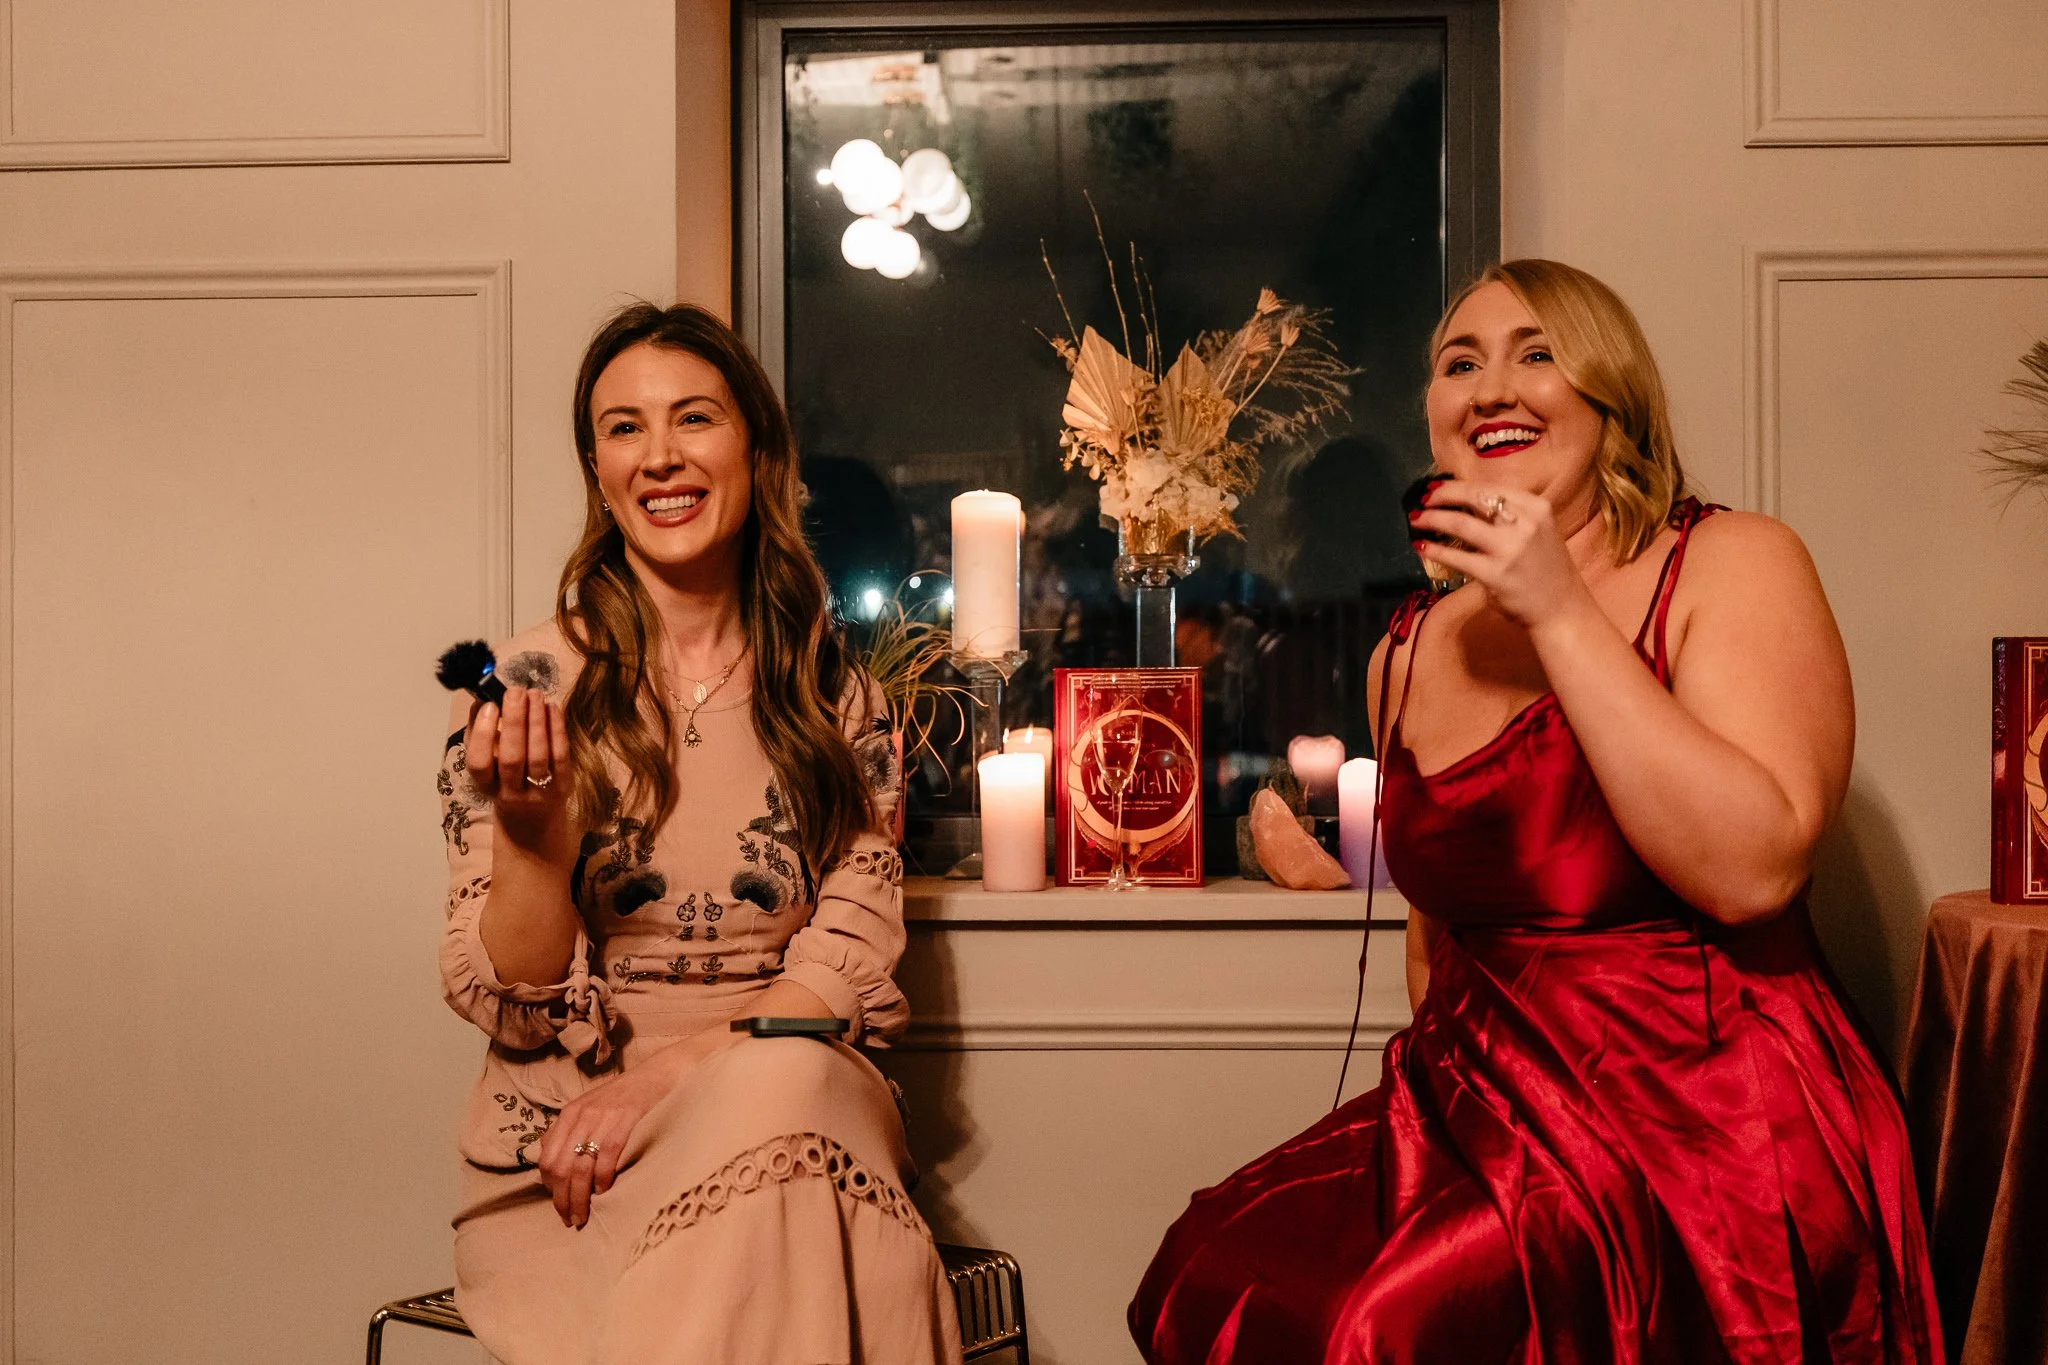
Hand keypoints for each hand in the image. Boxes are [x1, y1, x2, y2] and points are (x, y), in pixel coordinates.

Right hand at [464, 684, 572, 857]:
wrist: (532, 821)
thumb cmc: (503, 781)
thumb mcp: (485, 765)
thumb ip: (478, 735)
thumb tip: (481, 701)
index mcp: (485, 786)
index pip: (479, 763)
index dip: (483, 734)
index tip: (490, 706)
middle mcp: (511, 793)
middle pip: (512, 758)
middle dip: (515, 721)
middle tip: (515, 691)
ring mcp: (540, 792)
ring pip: (539, 755)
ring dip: (537, 720)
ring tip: (534, 693)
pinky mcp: (564, 786)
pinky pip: (561, 754)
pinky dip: (557, 729)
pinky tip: (552, 707)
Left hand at [535, 1062, 670, 1228]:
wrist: (659, 1074)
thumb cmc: (626, 1096)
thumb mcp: (590, 1108)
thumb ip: (569, 1130)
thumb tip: (549, 1158)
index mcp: (569, 1114)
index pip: (547, 1158)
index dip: (550, 1188)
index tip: (560, 1207)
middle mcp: (581, 1115)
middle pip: (560, 1167)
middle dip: (562, 1199)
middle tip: (570, 1220)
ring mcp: (603, 1117)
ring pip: (580, 1166)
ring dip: (579, 1197)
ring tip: (583, 1216)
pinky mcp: (625, 1119)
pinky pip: (606, 1154)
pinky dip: (602, 1177)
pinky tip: (604, 1191)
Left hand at [1408, 480, 1592, 628]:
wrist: (1561, 607)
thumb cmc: (1544, 567)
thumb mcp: (1536, 530)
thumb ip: (1508, 515)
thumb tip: (1463, 502)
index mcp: (1535, 507)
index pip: (1488, 487)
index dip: (1457, 486)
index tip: (1435, 488)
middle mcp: (1525, 522)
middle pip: (1474, 499)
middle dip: (1442, 496)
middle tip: (1422, 500)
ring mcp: (1510, 548)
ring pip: (1461, 524)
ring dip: (1433, 519)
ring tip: (1416, 520)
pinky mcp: (1496, 573)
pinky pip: (1457, 557)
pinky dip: (1436, 550)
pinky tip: (1422, 547)